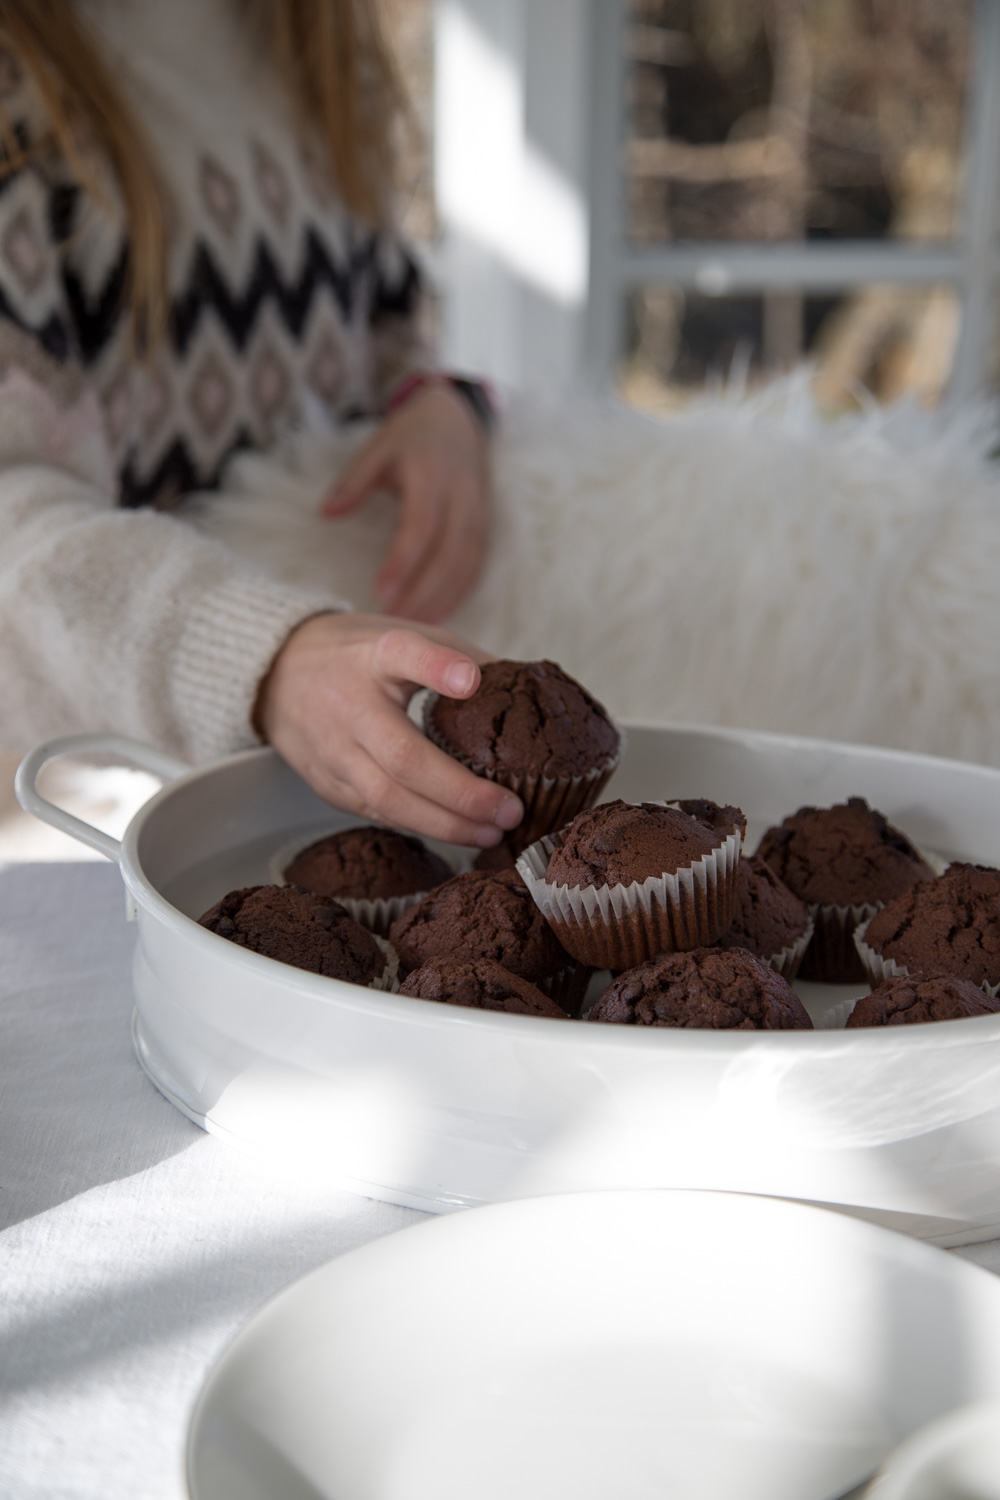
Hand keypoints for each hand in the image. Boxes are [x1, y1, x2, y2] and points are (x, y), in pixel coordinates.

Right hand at [254, 613, 522, 846]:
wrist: (276, 673)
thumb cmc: (357, 655)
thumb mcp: (403, 635)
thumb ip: (458, 658)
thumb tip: (526, 690)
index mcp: (373, 656)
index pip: (403, 653)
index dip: (437, 667)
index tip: (471, 680)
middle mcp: (349, 705)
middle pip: (403, 757)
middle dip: (461, 793)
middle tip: (510, 810)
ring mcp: (332, 750)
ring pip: (388, 799)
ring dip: (444, 824)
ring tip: (491, 833)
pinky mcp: (325, 783)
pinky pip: (376, 812)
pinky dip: (418, 826)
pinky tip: (456, 832)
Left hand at [321, 383, 488, 623]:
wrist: (460, 420)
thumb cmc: (412, 436)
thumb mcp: (379, 448)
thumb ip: (354, 482)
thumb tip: (325, 513)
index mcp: (432, 476)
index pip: (420, 527)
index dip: (403, 562)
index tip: (381, 592)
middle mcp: (461, 498)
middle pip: (446, 555)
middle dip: (422, 592)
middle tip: (394, 624)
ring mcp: (478, 514)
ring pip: (465, 566)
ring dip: (441, 600)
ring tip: (414, 630)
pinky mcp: (485, 527)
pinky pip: (475, 566)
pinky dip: (458, 593)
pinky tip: (437, 615)